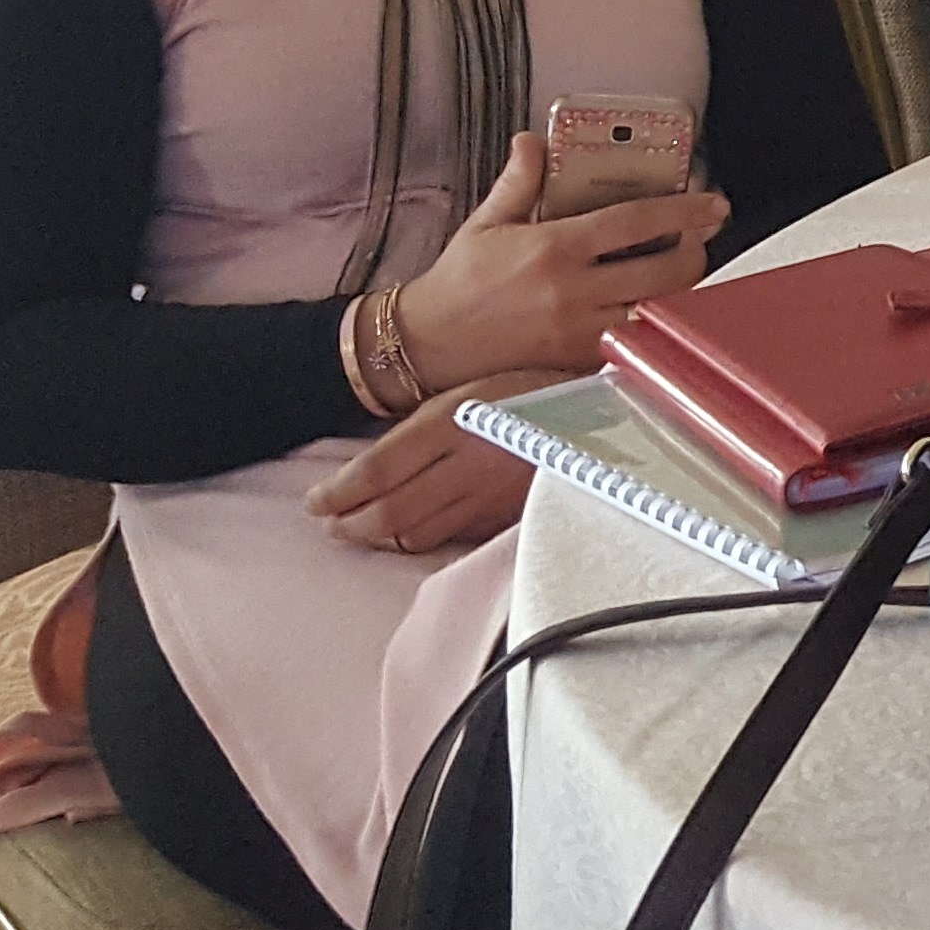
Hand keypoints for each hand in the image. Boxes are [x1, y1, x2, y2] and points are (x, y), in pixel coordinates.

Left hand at [306, 368, 570, 554]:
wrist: (616, 412)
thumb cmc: (538, 388)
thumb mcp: (475, 390)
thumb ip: (427, 425)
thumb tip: (373, 465)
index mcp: (452, 421)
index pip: (375, 471)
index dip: (337, 493)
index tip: (313, 503)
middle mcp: (466, 464)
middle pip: (389, 513)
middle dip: (350, 525)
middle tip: (330, 526)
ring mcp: (490, 497)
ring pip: (417, 534)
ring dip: (380, 538)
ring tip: (361, 532)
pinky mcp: (510, 519)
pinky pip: (454, 539)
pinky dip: (422, 541)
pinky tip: (411, 536)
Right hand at [390, 132, 732, 391]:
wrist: (428, 344)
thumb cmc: (458, 282)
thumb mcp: (486, 223)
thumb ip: (518, 181)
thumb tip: (533, 140)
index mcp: (555, 249)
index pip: (636, 222)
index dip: (684, 210)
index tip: (713, 203)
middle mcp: (574, 292)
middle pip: (665, 272)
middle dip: (696, 252)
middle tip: (700, 238)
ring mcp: (580, 332)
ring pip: (658, 311)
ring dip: (680, 291)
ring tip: (681, 270)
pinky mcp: (579, 363)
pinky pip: (634, 343)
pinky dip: (651, 325)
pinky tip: (652, 307)